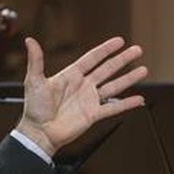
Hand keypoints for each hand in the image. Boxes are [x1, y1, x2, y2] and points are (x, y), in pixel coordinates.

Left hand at [16, 36, 147, 156]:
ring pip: (114, 86)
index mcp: (71, 75)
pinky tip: (138, 99)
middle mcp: (83, 86)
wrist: (39, 132)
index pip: (92, 58)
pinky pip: (113, 108)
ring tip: (143, 70)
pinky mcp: (93, 115)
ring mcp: (90, 100)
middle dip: (123, 60)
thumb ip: (36, 60)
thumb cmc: (34, 109)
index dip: (106, 49)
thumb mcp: (34, 81)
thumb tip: (29, 40)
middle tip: (137, 50)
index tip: (119, 41)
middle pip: (108, 69)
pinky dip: (127, 104)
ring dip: (129, 78)